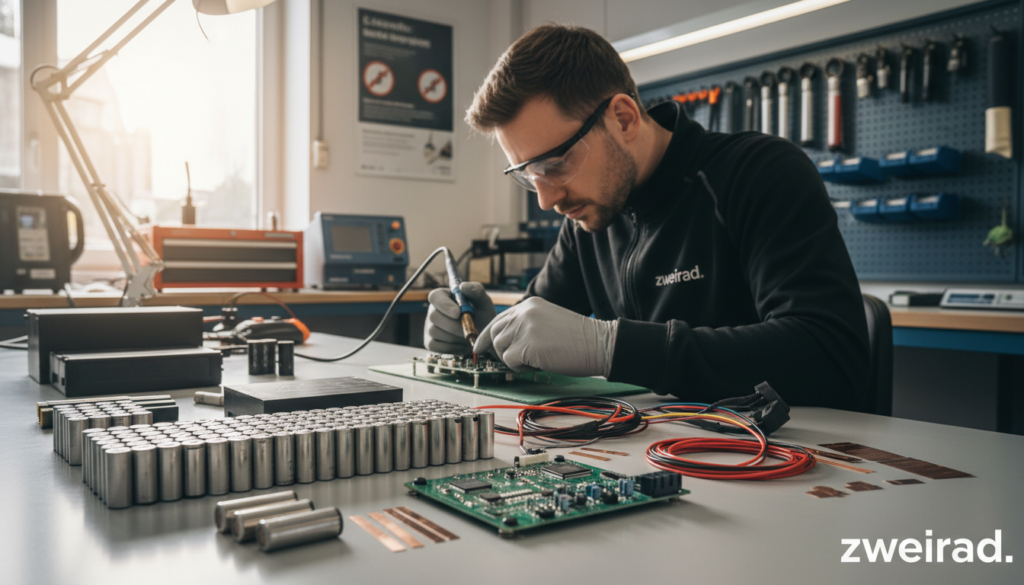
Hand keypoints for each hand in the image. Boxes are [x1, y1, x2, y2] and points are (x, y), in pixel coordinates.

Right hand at [424, 282, 496, 353]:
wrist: (484, 337)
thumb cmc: (483, 316)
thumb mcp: (483, 302)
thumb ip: (476, 291)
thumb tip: (462, 286)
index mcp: (444, 297)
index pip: (435, 296)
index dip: (444, 305)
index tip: (458, 313)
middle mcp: (433, 310)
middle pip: (433, 316)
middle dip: (453, 325)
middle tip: (471, 329)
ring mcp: (430, 327)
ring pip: (434, 331)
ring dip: (455, 336)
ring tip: (469, 336)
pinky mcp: (430, 342)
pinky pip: (435, 345)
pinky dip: (451, 347)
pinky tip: (463, 344)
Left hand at [473, 297, 616, 376]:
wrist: (598, 344)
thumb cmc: (578, 339)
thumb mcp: (547, 321)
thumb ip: (526, 325)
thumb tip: (504, 342)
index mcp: (529, 305)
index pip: (498, 319)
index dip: (488, 336)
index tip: (480, 347)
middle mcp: (523, 312)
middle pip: (495, 334)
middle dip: (501, 351)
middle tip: (519, 360)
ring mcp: (524, 327)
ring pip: (500, 348)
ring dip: (513, 359)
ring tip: (535, 360)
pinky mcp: (527, 345)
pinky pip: (509, 361)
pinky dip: (520, 367)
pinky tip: (539, 364)